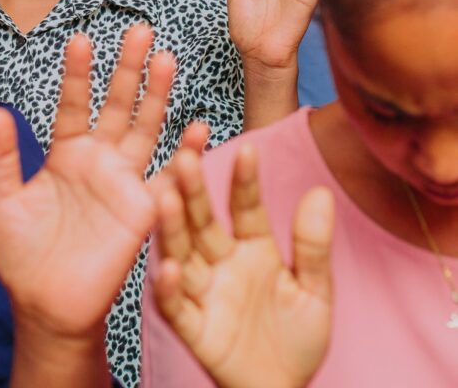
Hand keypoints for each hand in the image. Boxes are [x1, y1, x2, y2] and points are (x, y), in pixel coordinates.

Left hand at [0, 25, 175, 337]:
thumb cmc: (21, 255)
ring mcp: (124, 182)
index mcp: (66, 153)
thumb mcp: (1, 202)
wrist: (48, 307)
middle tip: (141, 29)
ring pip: (145, 129)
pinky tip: (198, 128)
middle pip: (117, 104)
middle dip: (129, 68)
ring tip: (168, 59)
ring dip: (158, 96)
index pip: (74, 104)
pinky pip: (167, 178)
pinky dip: (186, 155)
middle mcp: (99, 160)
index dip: (78, 73)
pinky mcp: (143, 211)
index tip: (81, 38)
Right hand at [153, 144, 333, 387]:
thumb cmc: (298, 340)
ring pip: (182, 254)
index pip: (245, 207)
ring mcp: (204, 293)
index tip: (247, 148)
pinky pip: (177, 307)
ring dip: (172, 228)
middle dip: (194, 191)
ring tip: (166, 197)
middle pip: (203, 221)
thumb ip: (314, 245)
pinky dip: (169, 288)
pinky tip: (168, 267)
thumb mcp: (315, 290)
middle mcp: (221, 263)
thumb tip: (321, 191)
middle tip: (187, 157)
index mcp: (252, 247)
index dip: (245, 181)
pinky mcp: (194, 329)